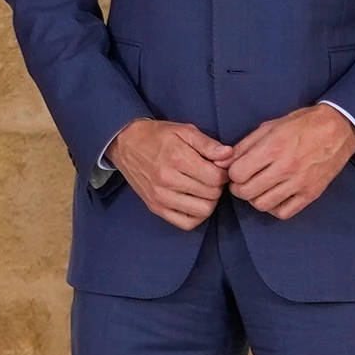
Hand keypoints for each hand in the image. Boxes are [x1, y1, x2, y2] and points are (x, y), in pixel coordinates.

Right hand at [106, 117, 232, 229]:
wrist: (126, 144)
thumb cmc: (158, 136)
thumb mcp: (184, 131)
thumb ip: (208, 144)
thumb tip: (229, 155)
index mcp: (176, 158)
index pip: (215, 177)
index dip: (223, 173)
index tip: (218, 167)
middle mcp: (167, 180)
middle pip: (211, 195)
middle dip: (217, 186)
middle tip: (211, 177)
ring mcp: (160, 197)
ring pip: (202, 211)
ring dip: (209, 201)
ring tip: (203, 188)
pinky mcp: (156, 208)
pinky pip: (186, 223)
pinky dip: (196, 215)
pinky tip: (195, 201)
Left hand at [228, 108, 354, 220]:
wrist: (338, 129)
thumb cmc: (301, 125)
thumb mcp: (269, 127)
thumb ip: (243, 146)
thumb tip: (221, 163)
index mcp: (273, 148)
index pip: (237, 173)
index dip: (233, 173)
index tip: (239, 169)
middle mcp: (285, 168)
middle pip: (246, 192)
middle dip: (239, 188)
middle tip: (245, 181)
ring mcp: (299, 183)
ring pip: (262, 205)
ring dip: (255, 198)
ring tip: (260, 188)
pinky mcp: (311, 194)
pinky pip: (284, 213)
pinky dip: (274, 208)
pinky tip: (275, 196)